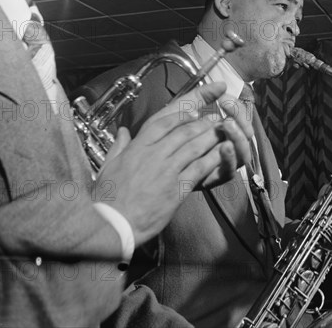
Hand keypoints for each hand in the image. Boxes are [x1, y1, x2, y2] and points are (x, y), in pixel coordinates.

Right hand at [96, 82, 250, 245]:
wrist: (112, 225)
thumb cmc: (107, 198)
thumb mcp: (108, 166)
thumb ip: (118, 146)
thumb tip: (123, 132)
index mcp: (138, 147)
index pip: (163, 120)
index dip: (182, 110)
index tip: (195, 106)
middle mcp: (154, 154)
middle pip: (184, 131)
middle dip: (203, 122)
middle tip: (216, 117)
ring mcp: (166, 171)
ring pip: (194, 146)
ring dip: (211, 136)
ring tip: (223, 130)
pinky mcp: (176, 188)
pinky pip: (199, 169)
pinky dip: (213, 159)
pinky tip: (223, 153)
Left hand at [169, 89, 252, 188]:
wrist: (143, 167)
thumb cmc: (161, 138)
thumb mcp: (176, 112)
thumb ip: (198, 97)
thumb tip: (222, 84)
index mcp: (219, 129)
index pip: (239, 116)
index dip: (236, 105)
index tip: (224, 96)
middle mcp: (224, 146)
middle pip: (246, 132)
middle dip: (240, 117)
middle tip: (228, 107)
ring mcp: (220, 163)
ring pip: (243, 151)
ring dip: (238, 136)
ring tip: (228, 124)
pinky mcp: (213, 178)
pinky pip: (229, 170)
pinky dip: (230, 158)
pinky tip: (225, 146)